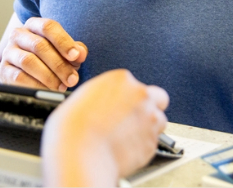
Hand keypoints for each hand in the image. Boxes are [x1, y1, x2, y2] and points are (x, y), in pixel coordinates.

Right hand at [0, 17, 86, 90]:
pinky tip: (48, 91)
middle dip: (59, 64)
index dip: (63, 41)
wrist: (22, 72)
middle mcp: (18, 35)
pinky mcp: (3, 70)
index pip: (48, 27)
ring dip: (49, 76)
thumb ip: (75, 50)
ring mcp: (9, 52)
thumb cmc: (49, 59)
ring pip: (29, 61)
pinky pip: (19, 77)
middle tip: (72, 79)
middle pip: (39, 46)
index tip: (76, 57)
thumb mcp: (63, 51)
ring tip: (62, 87)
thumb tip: (80, 54)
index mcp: (34, 25)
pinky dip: (36, 85)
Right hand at [41, 69, 168, 186]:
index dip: (131, 98)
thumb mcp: (85, 97)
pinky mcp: (152, 142)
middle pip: (158, 99)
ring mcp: (150, 119)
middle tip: (134, 119)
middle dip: (150, 108)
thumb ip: (105, 96)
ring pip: (158, 122)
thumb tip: (110, 102)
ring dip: (147, 128)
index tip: (123, 107)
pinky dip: (141, 147)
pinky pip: (151, 143)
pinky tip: (123, 150)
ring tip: (126, 138)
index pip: (137, 84)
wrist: (79, 153)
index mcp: (122, 80)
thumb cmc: (74, 128)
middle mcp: (141, 96)